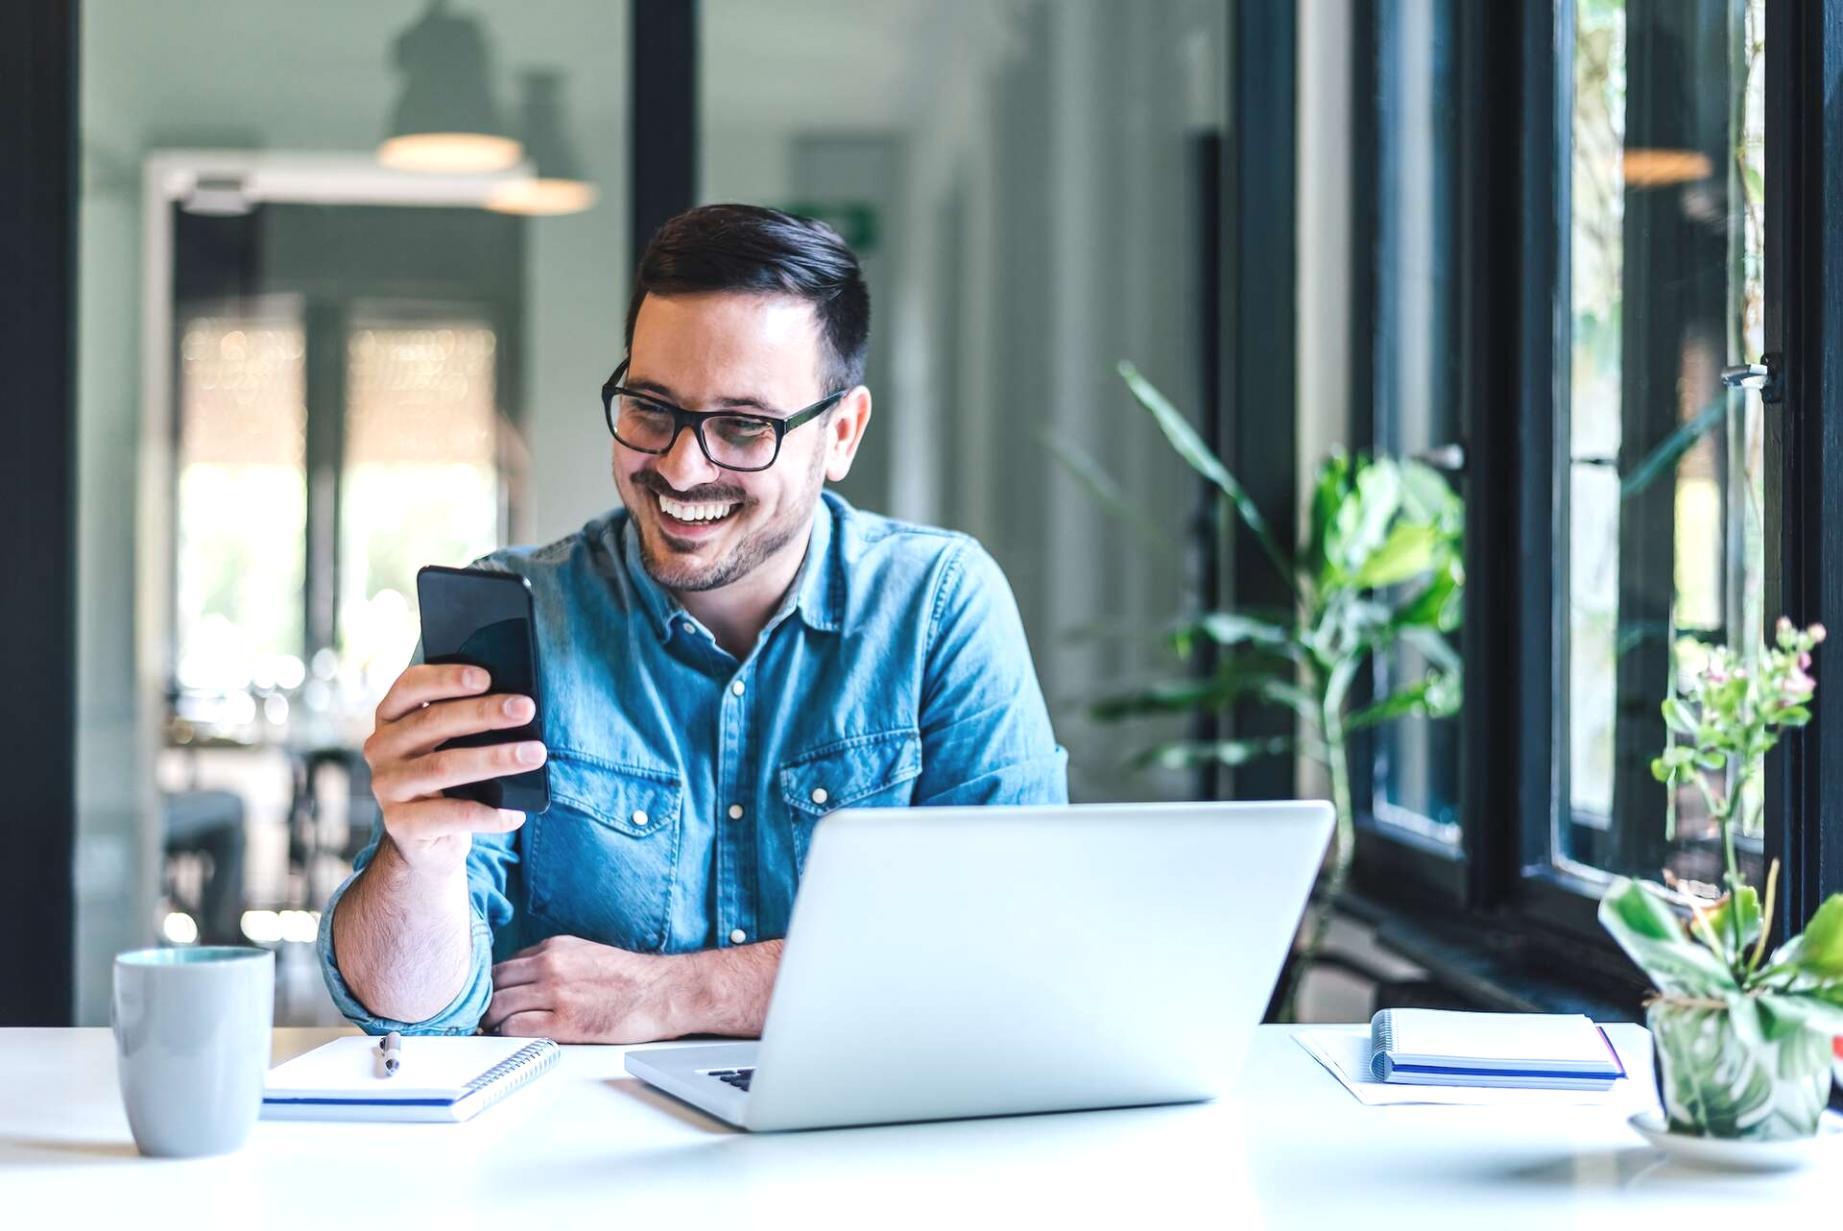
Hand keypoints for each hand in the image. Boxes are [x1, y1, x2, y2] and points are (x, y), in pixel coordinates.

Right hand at [363, 663, 547, 873]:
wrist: (426, 841)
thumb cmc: (449, 780)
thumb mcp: (450, 745)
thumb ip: (467, 724)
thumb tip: (516, 706)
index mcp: (392, 717)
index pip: (411, 686)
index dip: (447, 678)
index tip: (486, 676)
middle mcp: (382, 748)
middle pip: (433, 722)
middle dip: (484, 713)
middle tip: (526, 709)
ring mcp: (387, 787)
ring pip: (443, 766)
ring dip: (495, 758)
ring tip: (535, 754)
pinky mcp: (400, 824)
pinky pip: (450, 816)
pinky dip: (488, 814)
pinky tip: (515, 813)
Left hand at [485, 936, 686, 1042]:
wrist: (661, 992)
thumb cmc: (629, 979)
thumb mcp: (585, 953)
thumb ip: (551, 961)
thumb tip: (523, 979)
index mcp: (555, 948)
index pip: (503, 965)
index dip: (493, 986)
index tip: (492, 999)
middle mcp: (550, 965)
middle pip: (493, 984)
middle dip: (486, 1003)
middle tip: (486, 1019)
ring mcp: (555, 992)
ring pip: (497, 1006)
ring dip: (492, 1022)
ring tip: (497, 1031)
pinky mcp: (563, 1021)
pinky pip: (515, 1028)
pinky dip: (507, 1035)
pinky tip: (515, 1038)